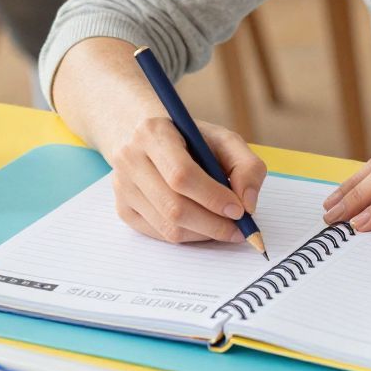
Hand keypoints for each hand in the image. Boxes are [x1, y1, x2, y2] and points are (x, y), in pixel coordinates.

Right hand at [107, 112, 268, 244]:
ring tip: (225, 228)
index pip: (182, 175)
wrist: (143, 135)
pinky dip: (187, 236)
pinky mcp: (123, 208)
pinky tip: (203, 227)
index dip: (213, 197)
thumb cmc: (189, 139)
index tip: (239, 210)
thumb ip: (246, 166)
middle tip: (239, 230)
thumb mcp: (223, 139)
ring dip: (203, 234)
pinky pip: (159, 234)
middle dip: (213, 224)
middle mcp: (131, 159)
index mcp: (154, 133)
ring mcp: (122, 186)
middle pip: (174, 207)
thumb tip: (248, 204)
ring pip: (167, 226)